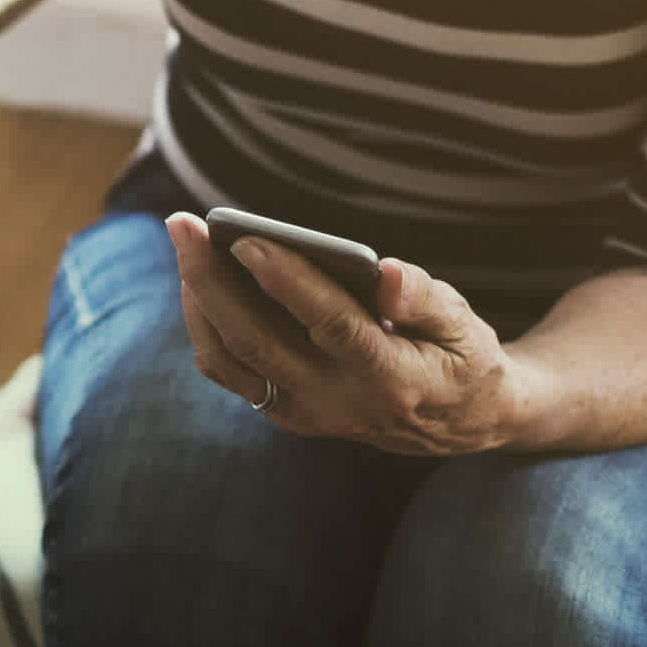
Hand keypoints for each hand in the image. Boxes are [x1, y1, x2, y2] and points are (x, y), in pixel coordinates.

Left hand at [168, 213, 534, 455]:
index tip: (246, 240)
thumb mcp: (463, 324)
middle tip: (183, 224)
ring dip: (198, 300)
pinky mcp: (285, 412)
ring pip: (231, 361)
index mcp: (392, 380)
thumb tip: (386, 274)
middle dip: (212, 280)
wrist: (461, 421)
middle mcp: (339, 405)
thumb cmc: (460, 355)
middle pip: (258, 344)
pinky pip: (229, 371)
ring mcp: (306, 415)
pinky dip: (205, 324)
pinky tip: (199, 279)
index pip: (330, 326)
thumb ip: (426, 299)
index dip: (288, 282)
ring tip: (186, 242)